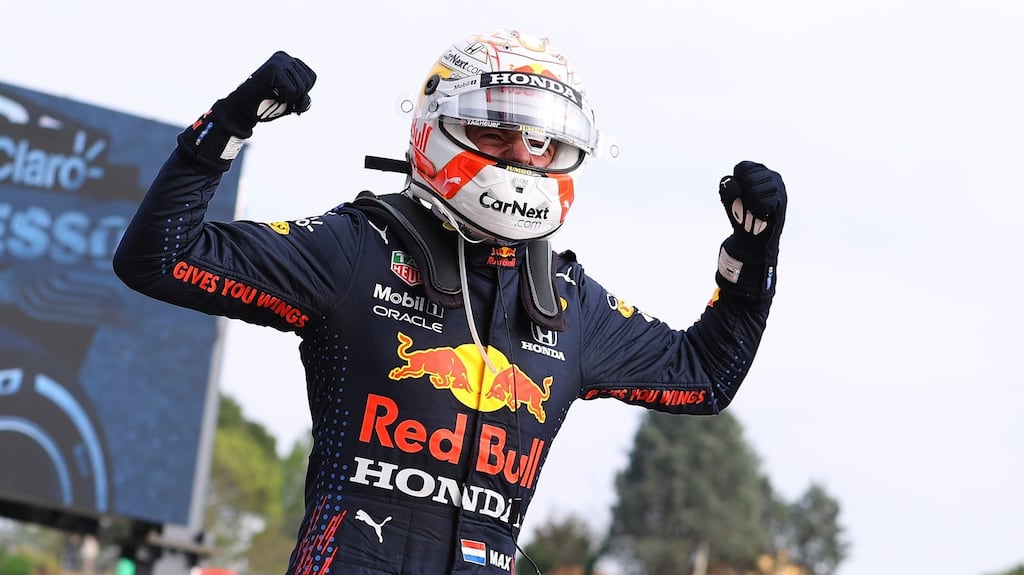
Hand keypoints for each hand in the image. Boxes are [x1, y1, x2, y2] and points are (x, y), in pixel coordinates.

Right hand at [219, 51, 315, 126]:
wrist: (243, 110)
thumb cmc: (266, 104)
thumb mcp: (291, 102)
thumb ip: (304, 97)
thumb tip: (304, 97)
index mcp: (289, 60)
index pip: (311, 78)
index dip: (301, 93)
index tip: (284, 94)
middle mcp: (284, 56)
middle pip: (308, 82)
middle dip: (296, 97)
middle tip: (277, 96)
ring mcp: (278, 60)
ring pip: (301, 87)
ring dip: (288, 98)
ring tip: (272, 95)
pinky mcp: (273, 68)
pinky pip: (292, 90)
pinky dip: (283, 98)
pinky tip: (269, 94)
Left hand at [716, 161, 786, 298]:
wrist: (750, 240)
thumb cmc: (740, 216)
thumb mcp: (728, 198)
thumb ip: (726, 186)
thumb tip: (734, 183)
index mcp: (759, 170)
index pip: (741, 167)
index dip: (736, 184)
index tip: (740, 196)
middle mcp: (772, 175)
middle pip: (747, 179)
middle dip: (743, 196)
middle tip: (748, 206)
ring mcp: (779, 187)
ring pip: (754, 190)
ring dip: (750, 205)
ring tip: (756, 211)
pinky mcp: (782, 201)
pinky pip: (761, 201)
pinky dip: (757, 211)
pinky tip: (762, 215)